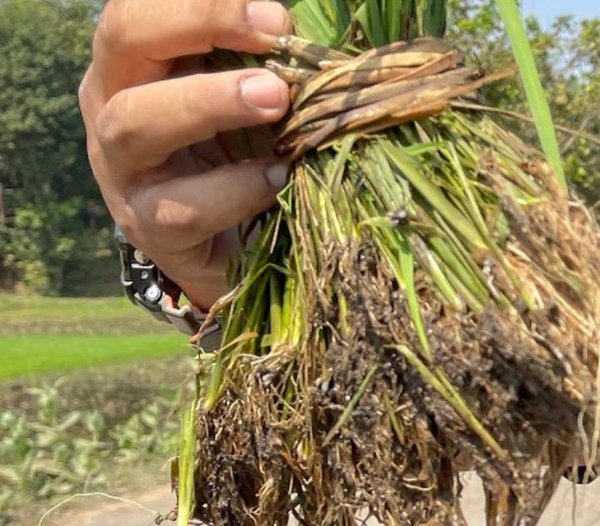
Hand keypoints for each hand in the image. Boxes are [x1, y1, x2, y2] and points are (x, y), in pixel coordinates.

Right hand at [79, 0, 295, 309]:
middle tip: (276, 32)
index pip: (142, 7)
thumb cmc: (245, 155)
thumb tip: (314, 32)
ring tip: (274, 98)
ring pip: (135, 122)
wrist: (237, 256)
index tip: (274, 13)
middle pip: (123, 40)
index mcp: (137, 61)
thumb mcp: (251, 100)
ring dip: (207, 103)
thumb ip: (267, 63)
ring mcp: (122, 169)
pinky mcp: (149, 229)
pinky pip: (179, 207)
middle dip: (197, 24)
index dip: (202, 2)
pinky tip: (277, 177)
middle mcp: (114, 102)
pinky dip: (232, 189)